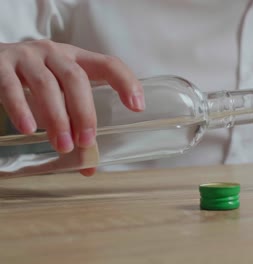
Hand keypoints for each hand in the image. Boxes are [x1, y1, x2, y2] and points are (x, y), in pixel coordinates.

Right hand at [0, 40, 144, 175]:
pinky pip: (11, 87)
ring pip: (46, 85)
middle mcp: (54, 53)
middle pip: (76, 78)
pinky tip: (28, 129)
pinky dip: (21, 108)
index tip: (137, 107)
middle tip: (86, 142)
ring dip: (57, 117)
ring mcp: (26, 57)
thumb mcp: (57, 94)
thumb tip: (88, 168)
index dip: (126, 82)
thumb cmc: (32, 82)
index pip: (108, 64)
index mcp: (75, 59)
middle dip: (84, 112)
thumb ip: (73, 125)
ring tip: (62, 146)